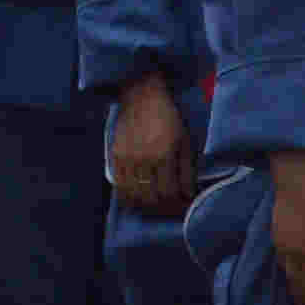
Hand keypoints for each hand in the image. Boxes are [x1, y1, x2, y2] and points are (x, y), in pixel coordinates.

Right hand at [104, 71, 191, 213]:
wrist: (141, 96)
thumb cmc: (168, 117)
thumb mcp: (185, 140)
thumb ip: (187, 169)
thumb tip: (189, 195)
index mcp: (164, 154)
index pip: (169, 193)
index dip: (177, 205)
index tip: (183, 207)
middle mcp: (144, 159)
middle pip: (151, 198)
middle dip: (163, 208)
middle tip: (170, 209)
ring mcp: (126, 159)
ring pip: (133, 196)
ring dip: (145, 206)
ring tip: (155, 206)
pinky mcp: (114, 156)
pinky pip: (119, 186)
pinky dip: (128, 197)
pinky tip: (137, 198)